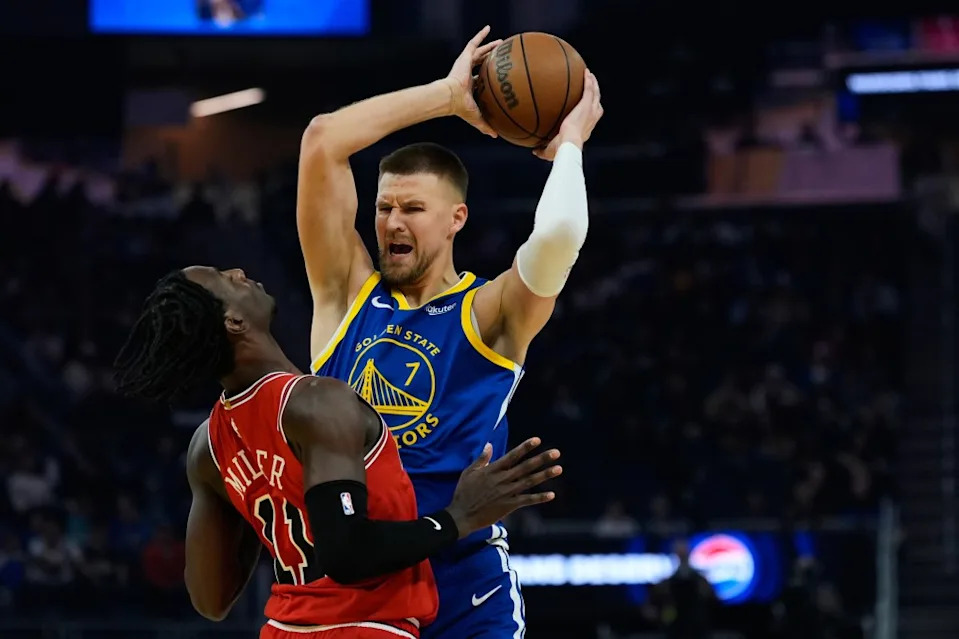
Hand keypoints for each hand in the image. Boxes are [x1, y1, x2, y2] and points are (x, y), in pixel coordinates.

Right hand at [444, 25, 501, 137]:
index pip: (480, 79)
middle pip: (481, 64)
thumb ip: (485, 125)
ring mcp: (466, 64)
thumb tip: (496, 136)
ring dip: (489, 47)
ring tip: (500, 43)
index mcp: (470, 86)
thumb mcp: (477, 117)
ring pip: (479, 52)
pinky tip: (488, 28)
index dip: (488, 77)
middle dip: (490, 60)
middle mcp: (468, 73)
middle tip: (501, 56)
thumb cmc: (461, 107)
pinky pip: (474, 42)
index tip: (497, 76)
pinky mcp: (464, 57)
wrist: (451, 97)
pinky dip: (481, 35)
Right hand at [445, 437, 561, 538]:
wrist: (462, 515)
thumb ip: (481, 459)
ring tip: (559, 468)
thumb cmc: (463, 493)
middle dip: (542, 459)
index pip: (513, 455)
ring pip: (529, 482)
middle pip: (526, 467)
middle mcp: (503, 479)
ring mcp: (507, 493)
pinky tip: (551, 495)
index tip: (538, 440)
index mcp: (493, 470)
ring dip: (545, 475)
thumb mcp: (469, 472)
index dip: (525, 447)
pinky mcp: (509, 506)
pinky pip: (527, 500)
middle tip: (557, 452)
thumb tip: (488, 445)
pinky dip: (539, 498)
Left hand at [533, 69, 603, 160]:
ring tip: (590, 76)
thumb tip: (534, 150)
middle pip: (596, 103)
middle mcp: (591, 119)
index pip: (589, 118)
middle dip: (595, 95)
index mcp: (585, 129)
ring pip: (595, 94)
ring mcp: (590, 111)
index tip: (585, 107)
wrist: (568, 143)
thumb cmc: (562, 149)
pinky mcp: (586, 104)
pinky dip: (589, 80)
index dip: (589, 112)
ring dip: (594, 84)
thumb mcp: (550, 150)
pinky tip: (585, 72)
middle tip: (591, 87)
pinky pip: (589, 89)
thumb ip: (543, 150)